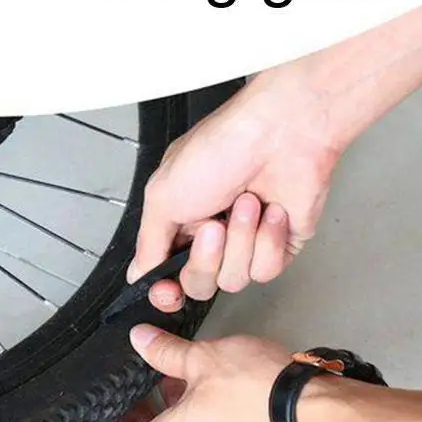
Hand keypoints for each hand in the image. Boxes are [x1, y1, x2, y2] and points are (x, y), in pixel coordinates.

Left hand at [97, 326, 294, 421]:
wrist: (319, 415)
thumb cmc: (256, 392)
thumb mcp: (203, 359)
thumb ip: (166, 352)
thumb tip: (141, 340)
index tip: (100, 418)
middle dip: (142, 418)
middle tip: (138, 389)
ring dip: (175, 417)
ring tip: (178, 381)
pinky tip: (213, 394)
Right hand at [129, 69, 343, 310]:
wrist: (283, 131)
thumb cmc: (223, 146)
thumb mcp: (163, 195)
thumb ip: (147, 245)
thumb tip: (138, 273)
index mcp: (179, 223)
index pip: (166, 276)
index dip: (166, 291)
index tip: (167, 291)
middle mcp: (212, 236)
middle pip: (199, 286)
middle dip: (206, 260)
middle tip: (213, 226)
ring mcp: (246, 242)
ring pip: (233, 280)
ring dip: (240, 241)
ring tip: (247, 202)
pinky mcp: (280, 245)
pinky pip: (265, 270)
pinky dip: (267, 240)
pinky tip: (272, 211)